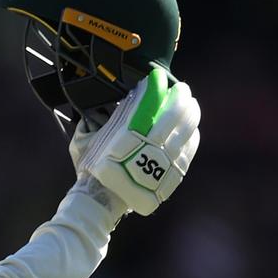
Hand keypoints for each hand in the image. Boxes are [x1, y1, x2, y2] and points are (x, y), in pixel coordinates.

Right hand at [76, 68, 200, 215]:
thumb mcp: (85, 140)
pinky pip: (189, 149)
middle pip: (174, 113)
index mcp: (126, 134)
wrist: (103, 200)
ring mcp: (164, 159)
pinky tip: (191, 128)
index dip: (155, 87)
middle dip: (180, 96)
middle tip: (181, 88)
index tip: (157, 77)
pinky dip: (192, 135)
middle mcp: (149, 145)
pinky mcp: (172, 172)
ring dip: (191, 113)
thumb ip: (95, 121)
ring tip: (190, 103)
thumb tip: (110, 105)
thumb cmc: (91, 169)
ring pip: (186, 130)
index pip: (148, 103)